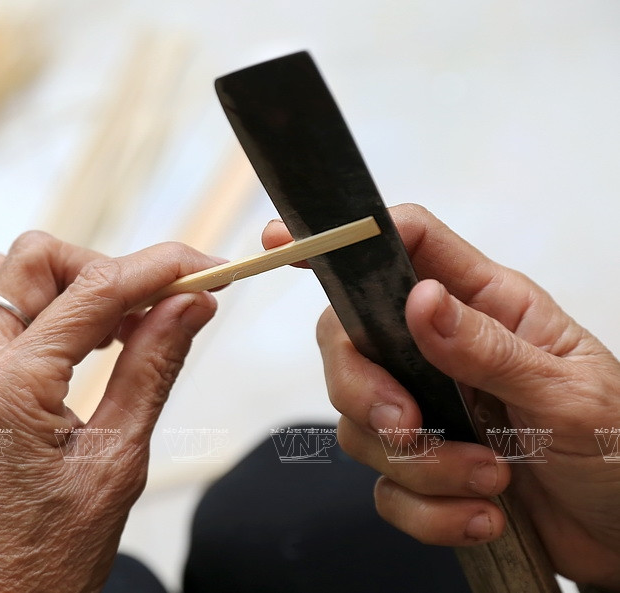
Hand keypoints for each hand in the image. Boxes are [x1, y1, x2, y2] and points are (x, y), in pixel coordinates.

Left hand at [0, 231, 218, 591]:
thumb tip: (190, 304)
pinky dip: (25, 308)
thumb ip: (152, 368)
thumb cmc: (52, 557)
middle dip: (105, 268)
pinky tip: (62, 345)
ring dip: (62, 285)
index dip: (160, 269)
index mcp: (10, 387)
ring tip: (112, 329)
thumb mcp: (118, 461)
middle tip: (158, 306)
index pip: (95, 291)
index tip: (207, 269)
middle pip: (34, 260)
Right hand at [262, 204, 619, 588]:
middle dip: (364, 391)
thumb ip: (488, 348)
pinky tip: (485, 518)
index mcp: (486, 306)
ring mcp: (430, 410)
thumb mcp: (569, 394)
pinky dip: (428, 512)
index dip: (346, 237)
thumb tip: (419, 300)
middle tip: (407, 427)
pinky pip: (385, 488)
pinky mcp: (423, 470)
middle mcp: (444, 350)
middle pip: (350, 342)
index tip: (284, 244)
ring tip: (491, 482)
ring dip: (422, 467)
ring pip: (362, 425)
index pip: (405, 246)